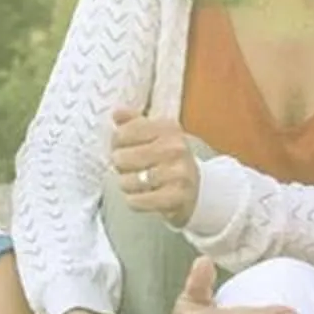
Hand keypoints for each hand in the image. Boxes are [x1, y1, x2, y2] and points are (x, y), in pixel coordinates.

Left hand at [108, 108, 200, 226]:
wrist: (197, 188)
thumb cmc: (169, 158)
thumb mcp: (156, 134)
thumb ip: (134, 122)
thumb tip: (117, 113)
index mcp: (168, 128)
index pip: (122, 133)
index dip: (116, 144)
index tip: (124, 148)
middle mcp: (175, 148)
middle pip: (121, 158)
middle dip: (120, 166)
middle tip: (129, 168)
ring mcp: (177, 173)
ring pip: (126, 181)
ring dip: (125, 184)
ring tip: (135, 183)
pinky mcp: (175, 197)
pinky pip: (136, 201)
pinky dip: (133, 201)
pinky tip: (140, 196)